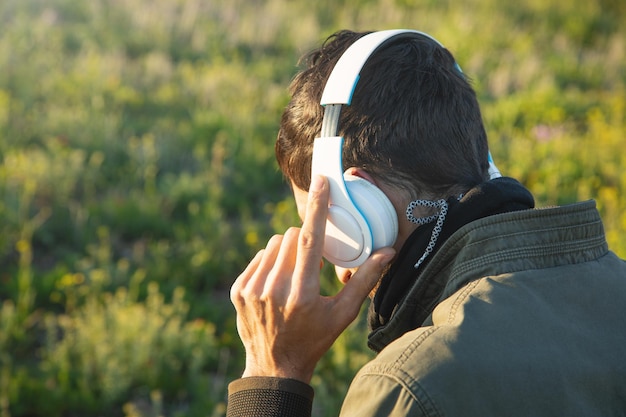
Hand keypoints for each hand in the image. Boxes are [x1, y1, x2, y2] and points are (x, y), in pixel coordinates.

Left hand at [230, 175, 395, 382]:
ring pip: (273, 244)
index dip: (317, 207)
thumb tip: (388, 252)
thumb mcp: (343, 314)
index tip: (321, 182)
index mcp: (302, 295)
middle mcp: (273, 289)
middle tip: (311, 264)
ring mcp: (252, 289)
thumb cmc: (315, 339)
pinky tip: (277, 282)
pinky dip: (271, 262)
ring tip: (294, 274)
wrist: (275, 366)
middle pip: (291, 237)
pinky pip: (259, 257)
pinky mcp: (239, 290)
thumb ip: (365, 281)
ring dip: (287, 250)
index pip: (310, 240)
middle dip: (304, 240)